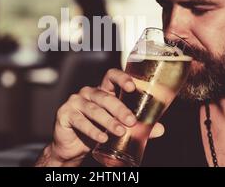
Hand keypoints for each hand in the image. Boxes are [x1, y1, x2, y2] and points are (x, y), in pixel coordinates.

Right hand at [35, 68, 165, 166]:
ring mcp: (75, 102)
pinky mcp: (65, 114)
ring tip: (120, 131)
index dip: (121, 78)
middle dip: (119, 108)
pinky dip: (92, 130)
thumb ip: (138, 127)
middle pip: (104, 96)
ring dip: (108, 121)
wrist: (72, 147)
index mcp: (103, 91)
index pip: (111, 76)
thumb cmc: (96, 132)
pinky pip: (80, 121)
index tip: (132, 87)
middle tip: (131, 121)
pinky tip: (102, 138)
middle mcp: (89, 93)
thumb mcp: (118, 127)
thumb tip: (160, 129)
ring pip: (94, 109)